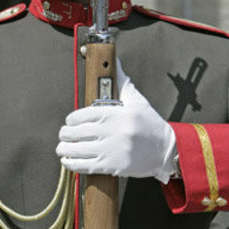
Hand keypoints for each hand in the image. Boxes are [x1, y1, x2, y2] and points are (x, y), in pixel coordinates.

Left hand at [56, 60, 177, 183]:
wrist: (167, 150)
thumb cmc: (150, 124)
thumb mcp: (137, 100)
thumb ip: (122, 81)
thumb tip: (114, 61)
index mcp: (116, 113)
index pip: (84, 114)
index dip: (71, 119)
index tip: (69, 121)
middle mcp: (113, 131)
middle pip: (78, 132)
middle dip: (65, 134)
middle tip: (63, 134)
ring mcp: (112, 150)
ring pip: (78, 149)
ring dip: (64, 149)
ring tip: (61, 148)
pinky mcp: (113, 166)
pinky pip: (85, 165)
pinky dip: (72, 164)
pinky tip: (68, 161)